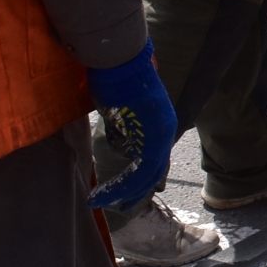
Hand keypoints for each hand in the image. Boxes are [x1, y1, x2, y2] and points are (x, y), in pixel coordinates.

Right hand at [86, 41, 177, 208]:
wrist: (120, 60)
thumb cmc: (115, 76)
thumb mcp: (121, 106)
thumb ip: (122, 126)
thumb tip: (116, 137)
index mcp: (161, 122)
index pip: (155, 158)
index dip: (142, 178)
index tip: (126, 192)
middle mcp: (165, 130)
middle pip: (153, 171)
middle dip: (134, 192)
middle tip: (118, 206)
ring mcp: (161, 135)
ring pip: (146, 176)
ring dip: (123, 193)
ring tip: (101, 203)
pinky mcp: (152, 138)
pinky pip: (139, 172)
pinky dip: (120, 187)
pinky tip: (103, 195)